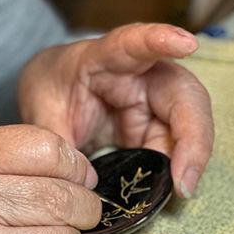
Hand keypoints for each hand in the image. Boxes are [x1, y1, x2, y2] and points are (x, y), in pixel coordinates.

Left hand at [18, 23, 212, 198]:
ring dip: (186, 162)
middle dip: (193, 137)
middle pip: (183, 97)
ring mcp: (155, 102)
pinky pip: (176, 150)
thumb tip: (70, 180)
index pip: (132, 44)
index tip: (187, 44)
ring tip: (176, 191)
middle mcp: (142, 76)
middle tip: (184, 179)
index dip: (160, 41)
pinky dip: (174, 172)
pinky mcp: (158, 126)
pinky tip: (168, 192)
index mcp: (104, 57)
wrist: (55, 89)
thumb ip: (54, 139)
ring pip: (187, 129)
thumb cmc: (52, 87)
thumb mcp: (41, 110)